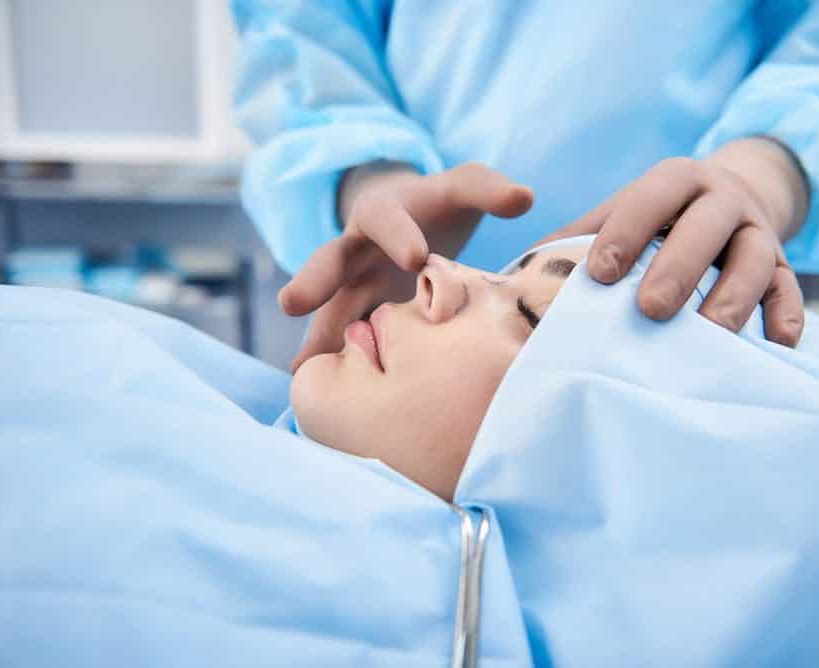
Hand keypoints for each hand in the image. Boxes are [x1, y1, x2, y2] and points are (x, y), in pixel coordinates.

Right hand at [280, 161, 532, 371]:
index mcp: (384, 213)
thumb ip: (488, 189)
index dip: (399, 235)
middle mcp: (357, 249)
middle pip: (330, 260)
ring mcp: (354, 285)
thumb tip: (525, 198)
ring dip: (315, 335)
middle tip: (293, 303)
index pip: (385, 218)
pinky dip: (328, 359)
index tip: (417, 258)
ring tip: (299, 368)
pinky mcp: (357, 313)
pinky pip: (338, 336)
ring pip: (330, 307)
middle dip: (315, 279)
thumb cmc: (440, 204)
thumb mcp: (461, 187)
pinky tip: (314, 389)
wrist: (414, 219)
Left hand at [539, 137, 809, 346]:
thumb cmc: (660, 218)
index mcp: (676, 180)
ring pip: (755, 260)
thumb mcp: (624, 212)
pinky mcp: (785, 269)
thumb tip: (517, 276)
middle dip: (679, 267)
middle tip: (651, 310)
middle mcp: (722, 200)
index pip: (650, 199)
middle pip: (707, 227)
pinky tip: (773, 347)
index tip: (600, 273)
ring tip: (709, 335)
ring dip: (733, 298)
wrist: (735, 197)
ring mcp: (758, 234)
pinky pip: (792, 292)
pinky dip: (786, 318)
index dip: (627, 233)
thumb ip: (578, 237)